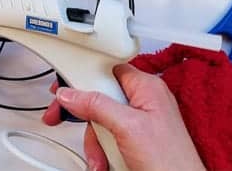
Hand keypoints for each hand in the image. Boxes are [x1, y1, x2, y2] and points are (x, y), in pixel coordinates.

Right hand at [42, 64, 204, 170]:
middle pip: (98, 96)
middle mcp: (143, 100)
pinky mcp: (134, 139)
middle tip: (60, 118)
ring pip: (100, 120)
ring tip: (100, 158)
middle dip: (84, 117)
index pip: (106, 69)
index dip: (83, 76)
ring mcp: (139, 121)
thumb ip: (96, 105)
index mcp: (146, 86)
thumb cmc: (171, 161)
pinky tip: (104, 162)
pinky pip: (107, 137)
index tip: (63, 86)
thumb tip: (70, 93)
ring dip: (94, 141)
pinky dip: (101, 151)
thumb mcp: (128, 127)